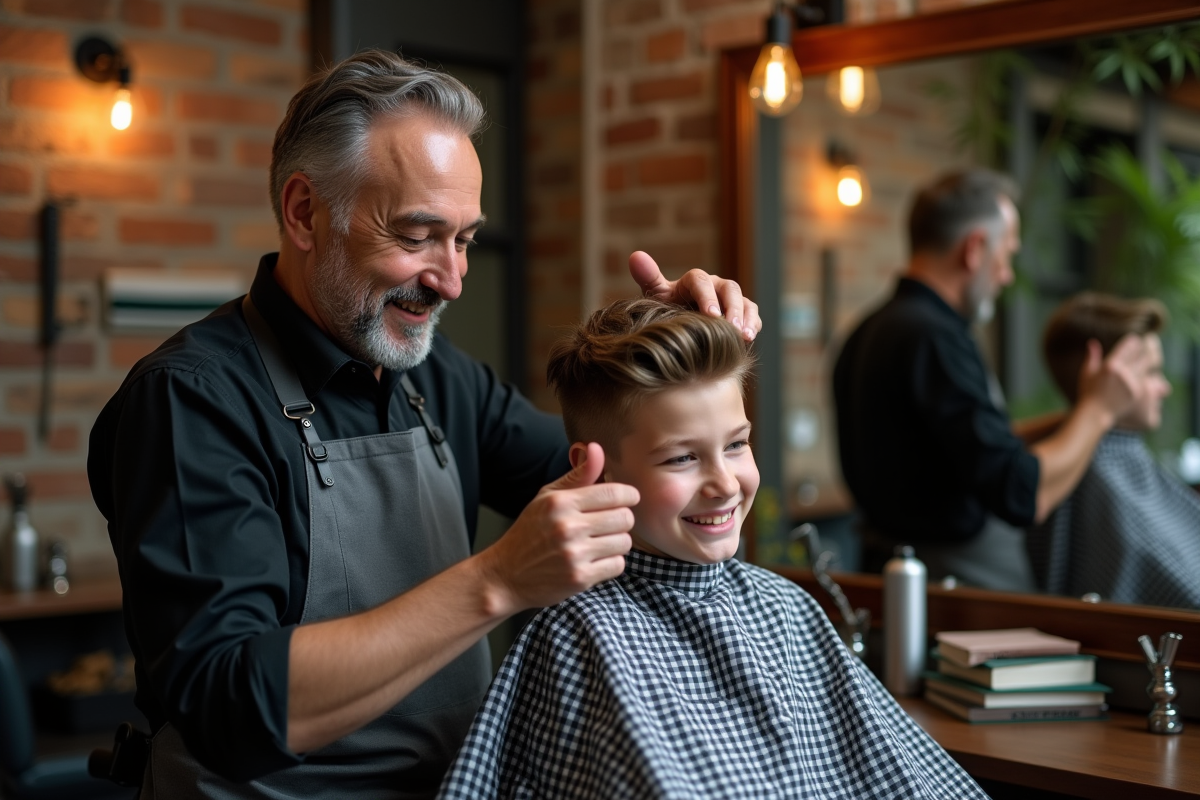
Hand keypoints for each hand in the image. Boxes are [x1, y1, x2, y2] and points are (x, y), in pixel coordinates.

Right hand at [477, 443, 635, 613]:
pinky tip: (595, 560)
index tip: (628, 499)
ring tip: (600, 543)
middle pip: (625, 518)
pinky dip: (611, 563)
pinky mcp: (580, 578)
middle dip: (622, 520)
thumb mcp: (547, 497)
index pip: (615, 493)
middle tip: (609, 524)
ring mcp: (574, 554)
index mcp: (561, 502)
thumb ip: (578, 475)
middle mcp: (568, 526)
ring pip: (624, 542)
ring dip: (617, 543)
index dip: (629, 496)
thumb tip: (596, 448)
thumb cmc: (529, 533)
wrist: (505, 576)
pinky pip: (618, 565)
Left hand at [629, 250, 759, 341]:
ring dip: (744, 317)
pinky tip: (748, 339)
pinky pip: (752, 315)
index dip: (706, 296)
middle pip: (729, 289)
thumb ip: (648, 278)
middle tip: (730, 327)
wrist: (680, 330)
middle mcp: (716, 285)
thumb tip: (635, 256)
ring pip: (744, 301)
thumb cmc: (667, 312)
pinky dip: (753, 325)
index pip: (701, 281)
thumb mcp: (656, 296)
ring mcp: (731, 299)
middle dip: (730, 308)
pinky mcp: (743, 313)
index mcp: (694, 280)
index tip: (710, 314)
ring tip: (743, 335)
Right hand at [1076, 335, 1146, 425]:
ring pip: (1150, 365)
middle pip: (1144, 353)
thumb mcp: (1086, 373)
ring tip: (1152, 354)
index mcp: (1110, 365)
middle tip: (1149, 341)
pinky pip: (1150, 378)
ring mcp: (1133, 383)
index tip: (1134, 339)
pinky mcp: (1139, 393)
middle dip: (1147, 346)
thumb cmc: (1088, 393)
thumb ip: (1092, 357)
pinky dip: (1151, 373)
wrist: (1095, 414)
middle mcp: (1123, 373)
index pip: (1128, 346)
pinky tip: (1150, 371)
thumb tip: (1093, 342)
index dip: (1133, 341)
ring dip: (1152, 357)